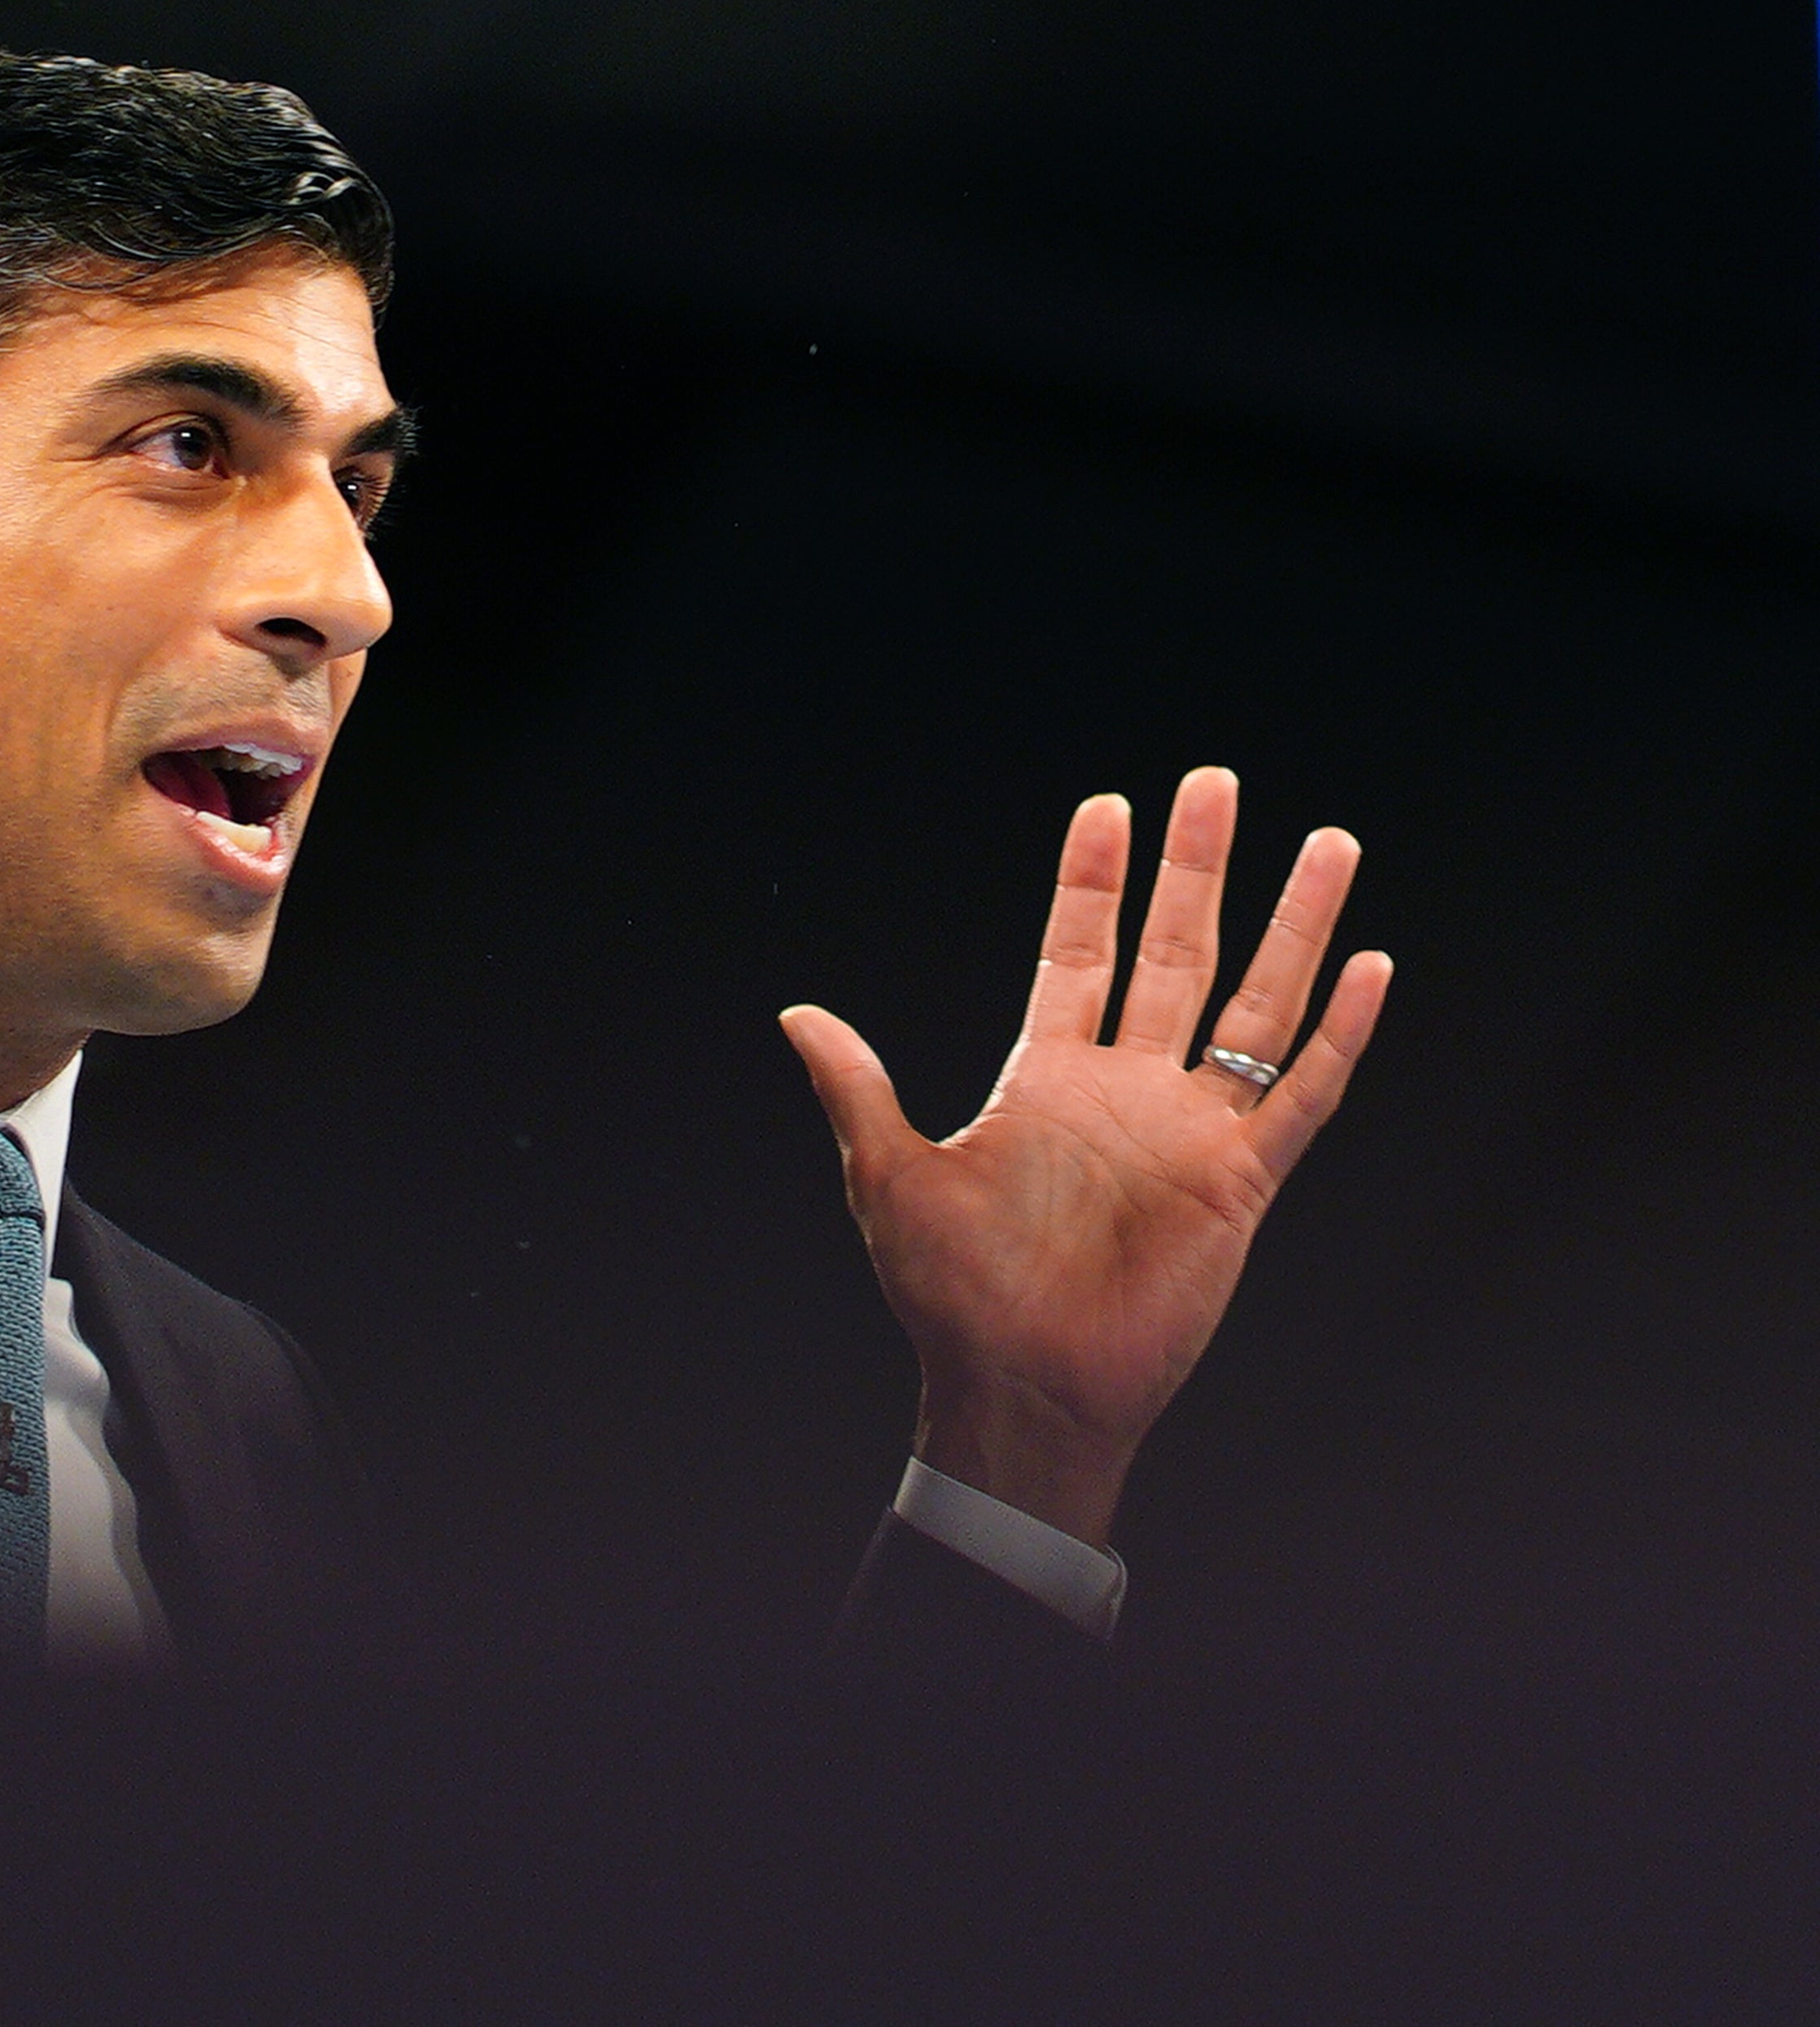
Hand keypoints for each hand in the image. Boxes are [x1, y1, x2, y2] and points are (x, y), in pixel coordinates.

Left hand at [779, 768, 1392, 1545]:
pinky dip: (1340, 1034)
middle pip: (1176, 951)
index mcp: (1048, 1079)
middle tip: (1216, 783)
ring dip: (1293, 926)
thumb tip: (797, 1016)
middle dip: (1197, 868)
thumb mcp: (890, 1176)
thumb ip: (858, 1088)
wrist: (1021, 1385)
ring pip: (1257, 1003)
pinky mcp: (1241, 1182)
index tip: (1110, 805)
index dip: (1094, 881)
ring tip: (1329, 845)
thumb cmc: (953, 1296)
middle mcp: (1127, 1090)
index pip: (1079, 951)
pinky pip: (1302, 1094)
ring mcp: (1190, 1131)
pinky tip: (1370, 968)